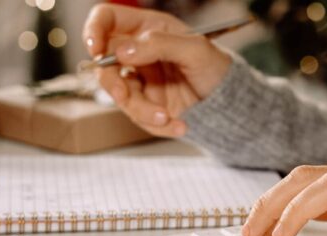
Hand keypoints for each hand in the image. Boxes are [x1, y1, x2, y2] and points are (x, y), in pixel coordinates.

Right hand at [82, 4, 231, 136]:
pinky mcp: (147, 105)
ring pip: (120, 96)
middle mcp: (138, 53)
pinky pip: (138, 117)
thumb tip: (122, 51)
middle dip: (111, 82)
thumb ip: (159, 45)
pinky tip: (180, 125)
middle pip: (104, 63)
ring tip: (167, 117)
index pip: (108, 19)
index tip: (96, 48)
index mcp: (147, 29)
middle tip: (123, 94)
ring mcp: (141, 80)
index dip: (95, 29)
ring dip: (141, 110)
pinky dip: (158, 125)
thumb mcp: (196, 50)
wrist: (231, 103)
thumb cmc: (217, 68)